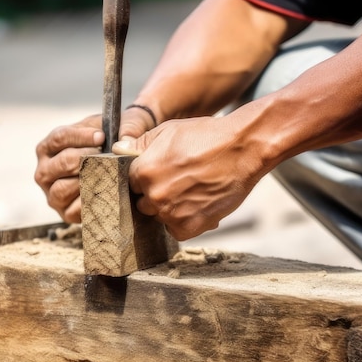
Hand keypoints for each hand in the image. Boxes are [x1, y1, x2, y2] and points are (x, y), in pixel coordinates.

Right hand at [35, 109, 154, 221]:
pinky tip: (106, 193)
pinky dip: (89, 202)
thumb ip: (126, 129)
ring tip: (108, 176)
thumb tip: (124, 145)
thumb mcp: (120, 128)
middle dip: (86, 159)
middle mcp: (46, 171)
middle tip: (107, 157)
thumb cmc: (114, 145)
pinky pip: (73, 210)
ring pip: (62, 189)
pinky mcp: (66, 213)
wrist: (124, 172)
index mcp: (49, 147)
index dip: (80, 137)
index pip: (58, 138)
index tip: (102, 137)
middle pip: (61, 164)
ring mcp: (53, 194)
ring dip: (87, 182)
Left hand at [113, 115, 267, 240]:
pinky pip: (176, 230)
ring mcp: (171, 213)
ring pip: (160, 217)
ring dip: (171, 209)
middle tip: (178, 182)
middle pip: (143, 203)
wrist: (243, 149)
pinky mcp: (189, 227)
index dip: (145, 179)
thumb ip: (139, 143)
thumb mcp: (168, 131)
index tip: (159, 175)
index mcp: (143, 171)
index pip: (131, 183)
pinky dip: (185, 221)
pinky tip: (198, 204)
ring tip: (191, 191)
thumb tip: (118, 149)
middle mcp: (154, 195)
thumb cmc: (207, 136)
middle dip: (156, 194)